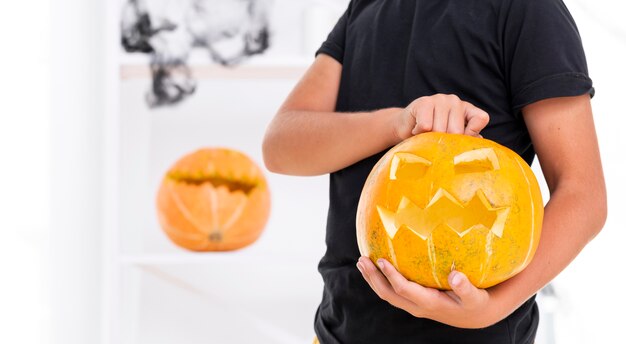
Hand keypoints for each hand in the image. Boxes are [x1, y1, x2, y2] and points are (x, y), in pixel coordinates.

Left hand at [356, 256, 503, 328]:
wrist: (475, 316)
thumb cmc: (476, 302)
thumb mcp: (475, 297)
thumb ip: (465, 287)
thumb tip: (456, 276)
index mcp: (429, 303)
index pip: (404, 290)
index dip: (391, 276)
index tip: (381, 260)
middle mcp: (416, 306)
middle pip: (388, 294)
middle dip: (373, 278)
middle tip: (362, 260)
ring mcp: (413, 305)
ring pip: (387, 294)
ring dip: (373, 279)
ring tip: (361, 262)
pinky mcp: (413, 301)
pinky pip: (392, 292)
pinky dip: (381, 280)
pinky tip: (376, 267)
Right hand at [393, 94, 489, 140]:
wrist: (404, 126)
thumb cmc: (429, 134)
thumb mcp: (450, 136)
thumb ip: (465, 138)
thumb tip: (478, 142)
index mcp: (466, 109)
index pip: (481, 118)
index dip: (472, 134)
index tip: (459, 142)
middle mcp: (455, 101)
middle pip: (457, 130)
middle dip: (444, 142)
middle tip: (435, 141)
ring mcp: (440, 99)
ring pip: (440, 129)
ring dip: (430, 139)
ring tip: (425, 136)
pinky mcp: (424, 102)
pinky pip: (426, 125)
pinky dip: (419, 133)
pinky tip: (417, 130)